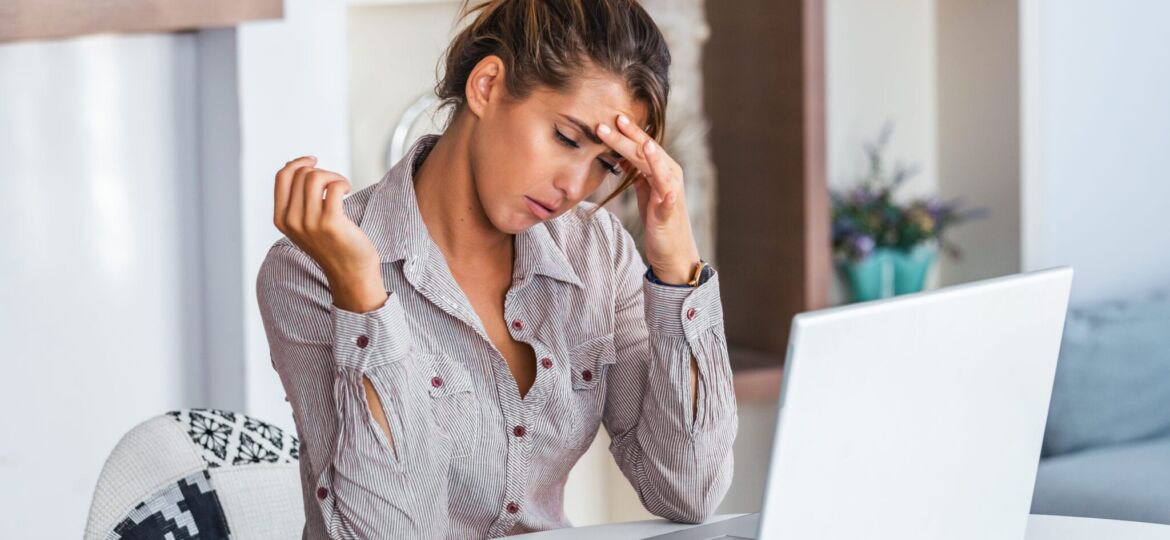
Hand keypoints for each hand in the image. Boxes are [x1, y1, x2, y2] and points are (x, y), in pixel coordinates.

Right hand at [274, 157, 385, 310]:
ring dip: (333, 175)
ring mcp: (309, 223)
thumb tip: (297, 165)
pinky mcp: (330, 223)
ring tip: (342, 186)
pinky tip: (347, 190)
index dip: (298, 163)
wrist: (351, 274)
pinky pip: (333, 186)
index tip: (313, 161)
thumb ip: (297, 200)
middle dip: (321, 171)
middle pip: (301, 174)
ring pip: (314, 177)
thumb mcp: (305, 224)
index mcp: (281, 219)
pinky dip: (342, 182)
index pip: (282, 177)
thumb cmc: (333, 246)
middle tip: (336, 183)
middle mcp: (292, 221)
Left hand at [595, 114, 700, 283]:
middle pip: (646, 153)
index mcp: (663, 168)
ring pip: (657, 171)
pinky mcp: (669, 214)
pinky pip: (668, 201)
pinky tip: (666, 189)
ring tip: (642, 144)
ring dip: (649, 157)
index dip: (628, 131)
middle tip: (610, 122)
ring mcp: (672, 194)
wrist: (672, 250)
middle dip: (628, 138)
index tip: (611, 117)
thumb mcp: (644, 190)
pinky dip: (667, 193)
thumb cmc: (658, 219)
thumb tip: (620, 152)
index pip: (643, 145)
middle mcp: (670, 176)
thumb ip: (636, 171)